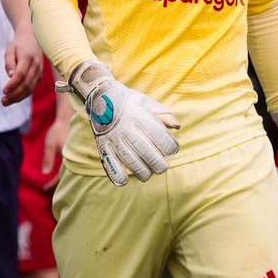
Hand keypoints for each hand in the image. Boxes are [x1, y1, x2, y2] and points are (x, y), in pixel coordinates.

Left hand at [1, 27, 43, 105]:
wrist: (32, 39)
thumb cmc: (18, 45)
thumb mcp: (10, 50)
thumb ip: (9, 62)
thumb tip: (10, 75)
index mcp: (28, 57)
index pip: (21, 74)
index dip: (12, 84)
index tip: (3, 91)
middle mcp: (36, 65)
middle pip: (26, 84)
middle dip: (14, 95)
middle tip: (3, 101)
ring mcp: (39, 71)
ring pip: (30, 88)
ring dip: (18, 97)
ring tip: (5, 102)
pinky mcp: (39, 76)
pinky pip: (32, 88)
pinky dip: (23, 95)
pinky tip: (13, 98)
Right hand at [60, 60, 179, 185]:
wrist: (99, 97)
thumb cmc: (128, 101)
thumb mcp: (145, 101)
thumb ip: (162, 113)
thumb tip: (177, 127)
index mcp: (137, 114)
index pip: (158, 134)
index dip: (169, 145)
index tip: (173, 150)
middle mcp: (124, 127)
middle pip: (145, 150)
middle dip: (157, 163)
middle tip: (163, 167)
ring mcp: (112, 137)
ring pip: (129, 160)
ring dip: (142, 171)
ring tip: (149, 173)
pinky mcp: (102, 145)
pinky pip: (109, 163)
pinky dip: (117, 174)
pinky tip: (125, 180)